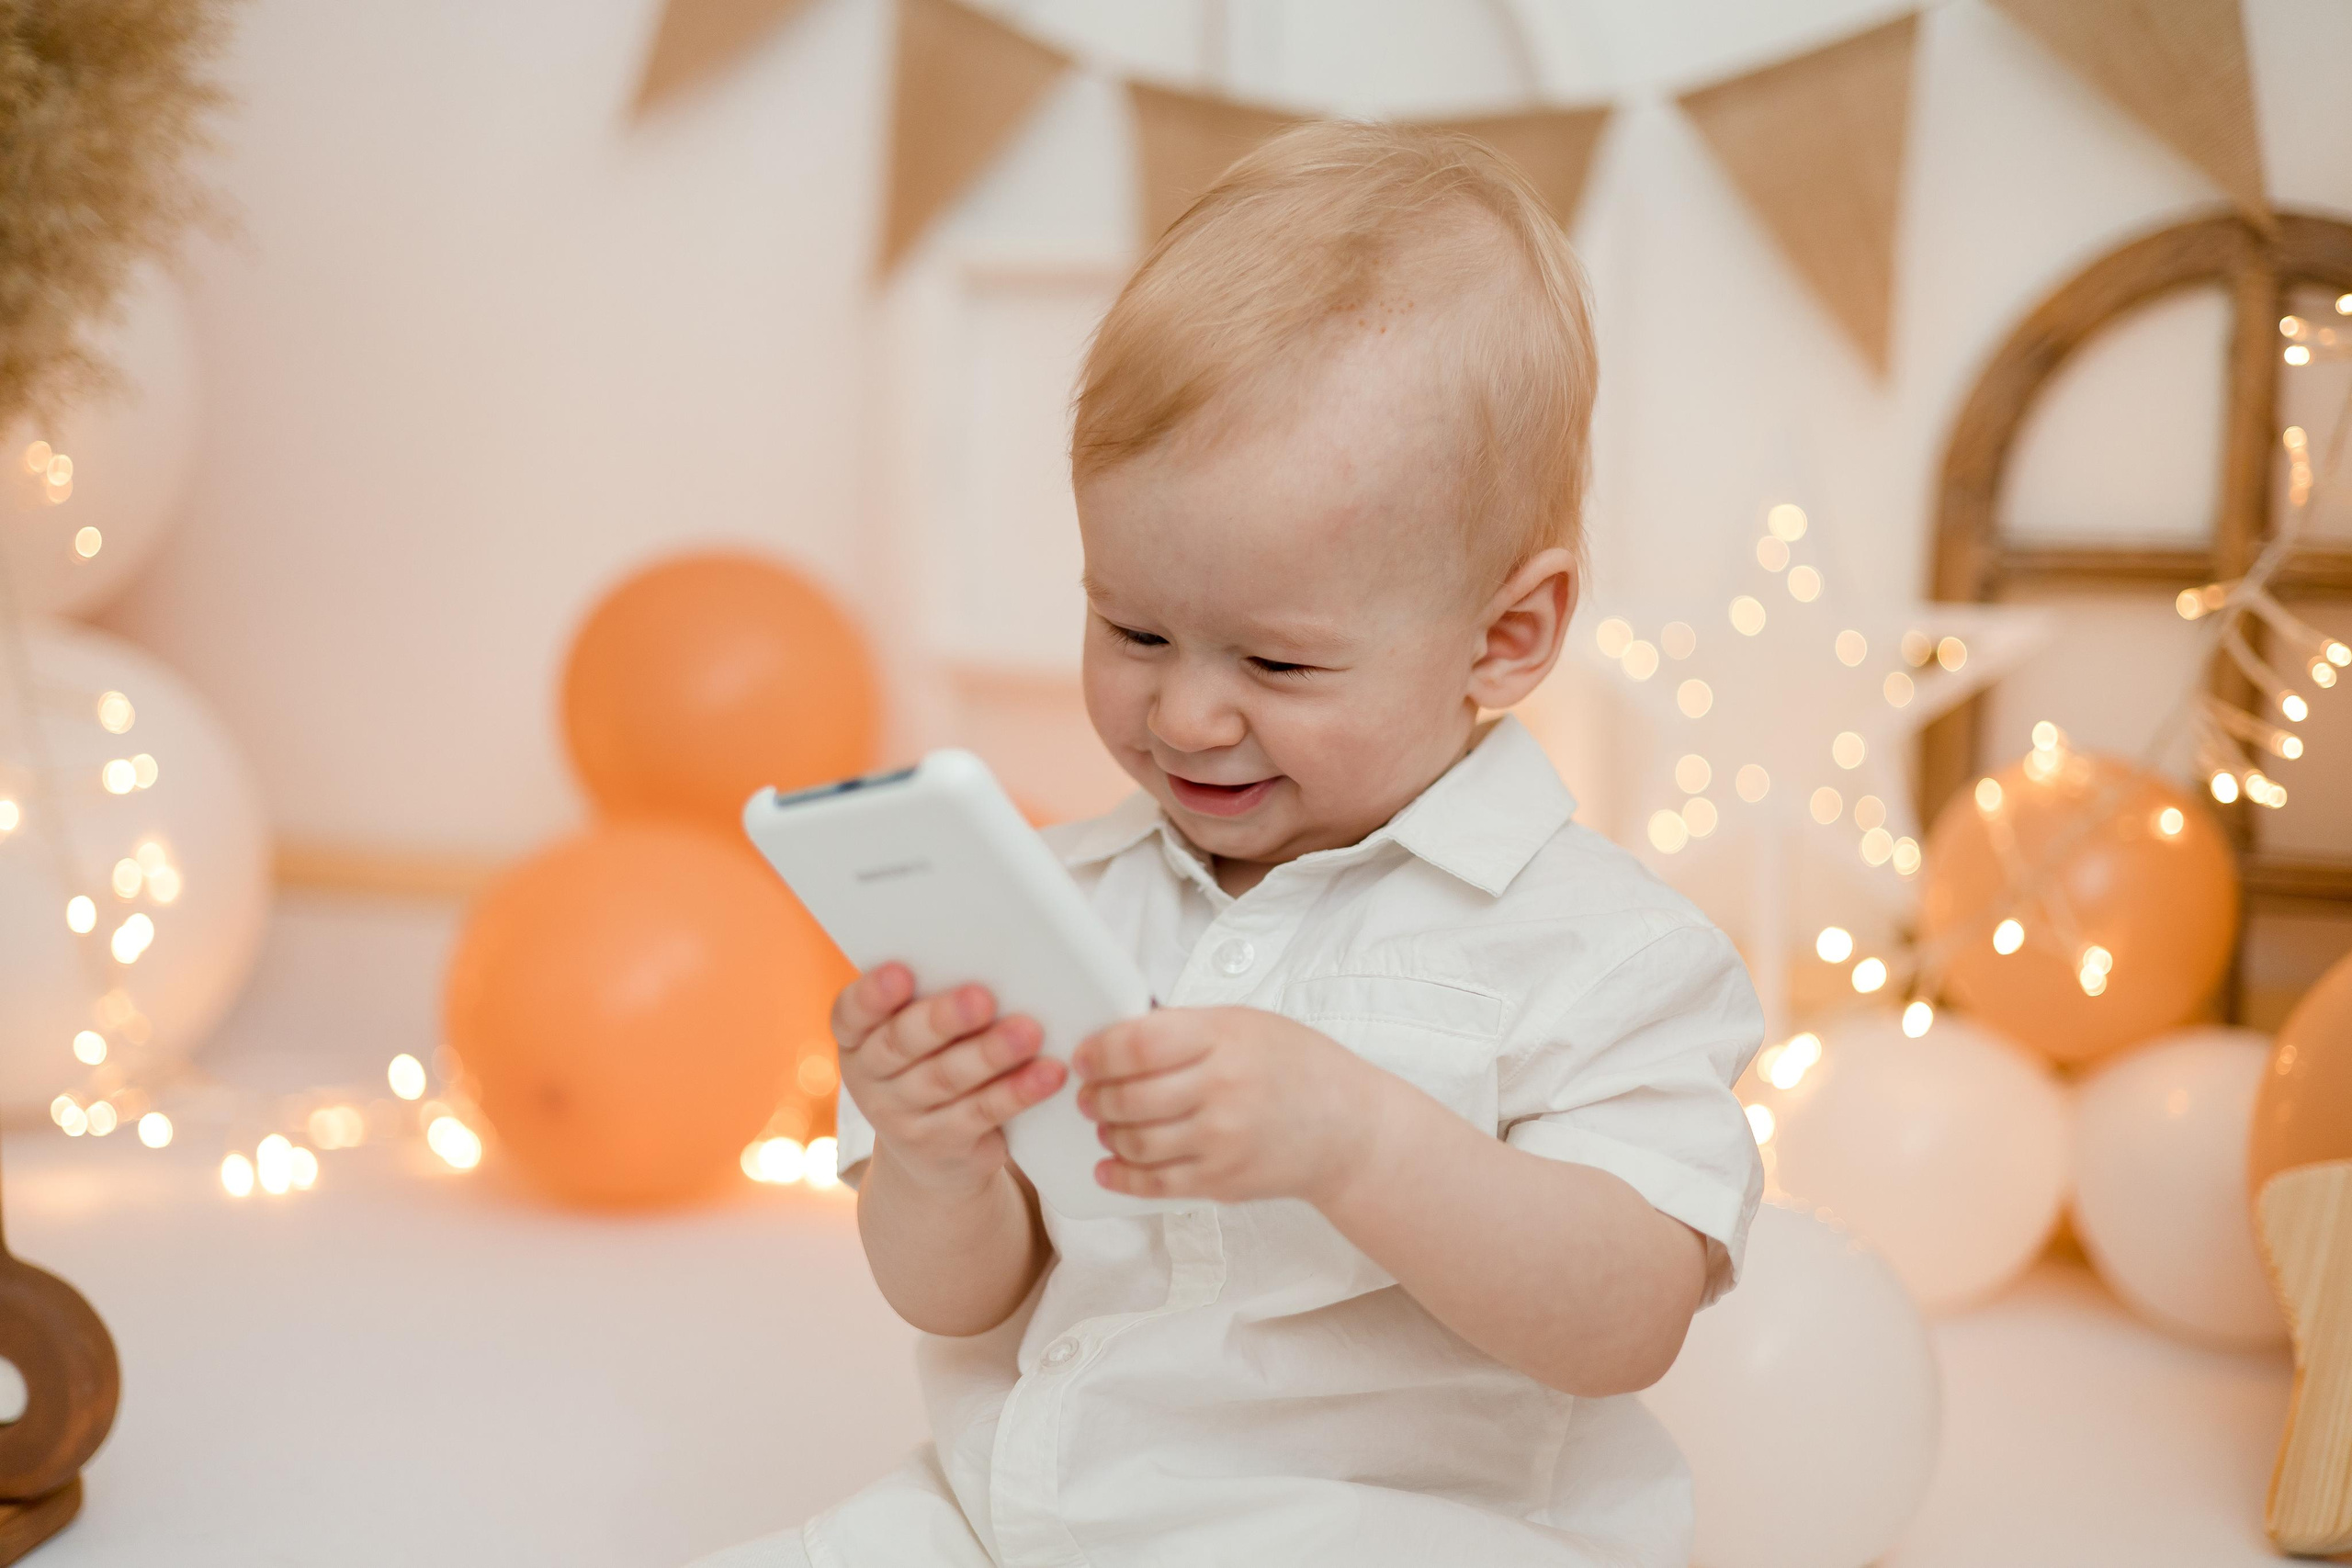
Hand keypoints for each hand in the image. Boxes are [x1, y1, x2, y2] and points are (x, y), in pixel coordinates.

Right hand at [831, 964, 1065, 1197]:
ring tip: (1029, 1032)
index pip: (851, 1012)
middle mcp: (870, 1078)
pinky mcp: (944, 1144)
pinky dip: (1017, 1091)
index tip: (901, 973)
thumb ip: (934, 1000)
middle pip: (901, 1044)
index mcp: (857, 1038)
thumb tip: (994, 962)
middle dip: (943, 1019)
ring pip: (946, 1079)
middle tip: (983, 998)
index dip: (872, 994)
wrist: (933, 1152)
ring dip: (990, 1054)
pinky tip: (1048, 1074)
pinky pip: (983, 1113)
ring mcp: (902, 1117)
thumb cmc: (931, 1061)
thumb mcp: (917, 1034)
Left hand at [1073, 1006, 1386, 1205]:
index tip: (1085, 1056)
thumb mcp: (1246, 1025)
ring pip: (1135, 1141)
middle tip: (1087, 1092)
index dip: (1100, 1052)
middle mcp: (1222, 1090)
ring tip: (1105, 1123)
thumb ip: (1185, 1029)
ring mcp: (1221, 1141)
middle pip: (1129, 1096)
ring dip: (1107, 1133)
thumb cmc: (1297, 1067)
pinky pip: (1155, 1183)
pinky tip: (1108, 1165)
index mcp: (1225, 1039)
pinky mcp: (1221, 1181)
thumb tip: (1120, 1036)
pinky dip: (1121, 1176)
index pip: (1139, 1044)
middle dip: (1095, 1096)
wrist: (1349, 1130)